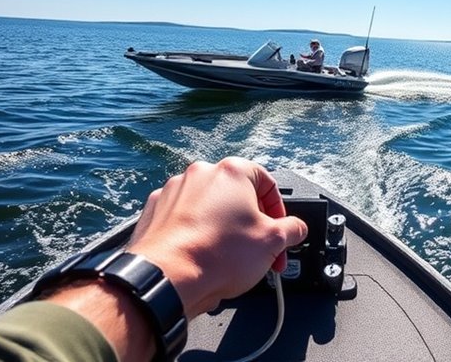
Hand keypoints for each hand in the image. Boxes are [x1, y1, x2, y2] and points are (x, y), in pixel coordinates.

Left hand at [127, 157, 307, 318]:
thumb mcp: (273, 242)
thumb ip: (293, 229)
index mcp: (232, 172)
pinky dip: (195, 233)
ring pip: (209, 207)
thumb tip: (295, 228)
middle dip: (251, 223)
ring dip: (223, 228)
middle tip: (258, 249)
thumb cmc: (215, 256)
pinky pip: (184, 219)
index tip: (279, 231)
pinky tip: (203, 256)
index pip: (267, 182)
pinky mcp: (155, 211)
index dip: (278, 210)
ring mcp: (174, 191)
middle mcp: (201, 174)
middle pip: (237, 195)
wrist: (166, 278)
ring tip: (229, 257)